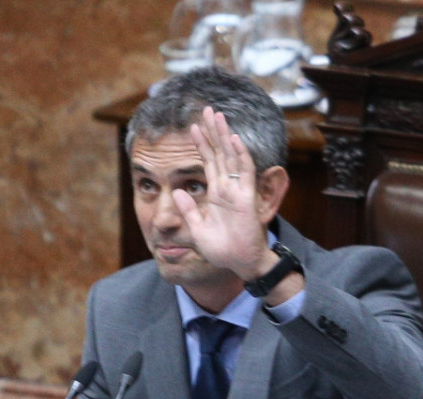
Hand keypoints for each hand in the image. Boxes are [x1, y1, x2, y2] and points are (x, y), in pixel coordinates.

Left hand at [172, 106, 273, 281]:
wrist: (239, 263)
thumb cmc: (221, 249)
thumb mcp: (197, 228)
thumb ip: (188, 210)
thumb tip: (175, 191)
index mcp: (216, 194)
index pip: (208, 163)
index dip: (201, 144)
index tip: (193, 126)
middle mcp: (227, 188)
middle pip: (220, 153)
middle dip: (213, 131)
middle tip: (208, 110)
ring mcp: (238, 191)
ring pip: (231, 157)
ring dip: (224, 136)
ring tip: (218, 116)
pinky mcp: (247, 198)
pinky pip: (244, 173)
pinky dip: (240, 156)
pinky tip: (233, 139)